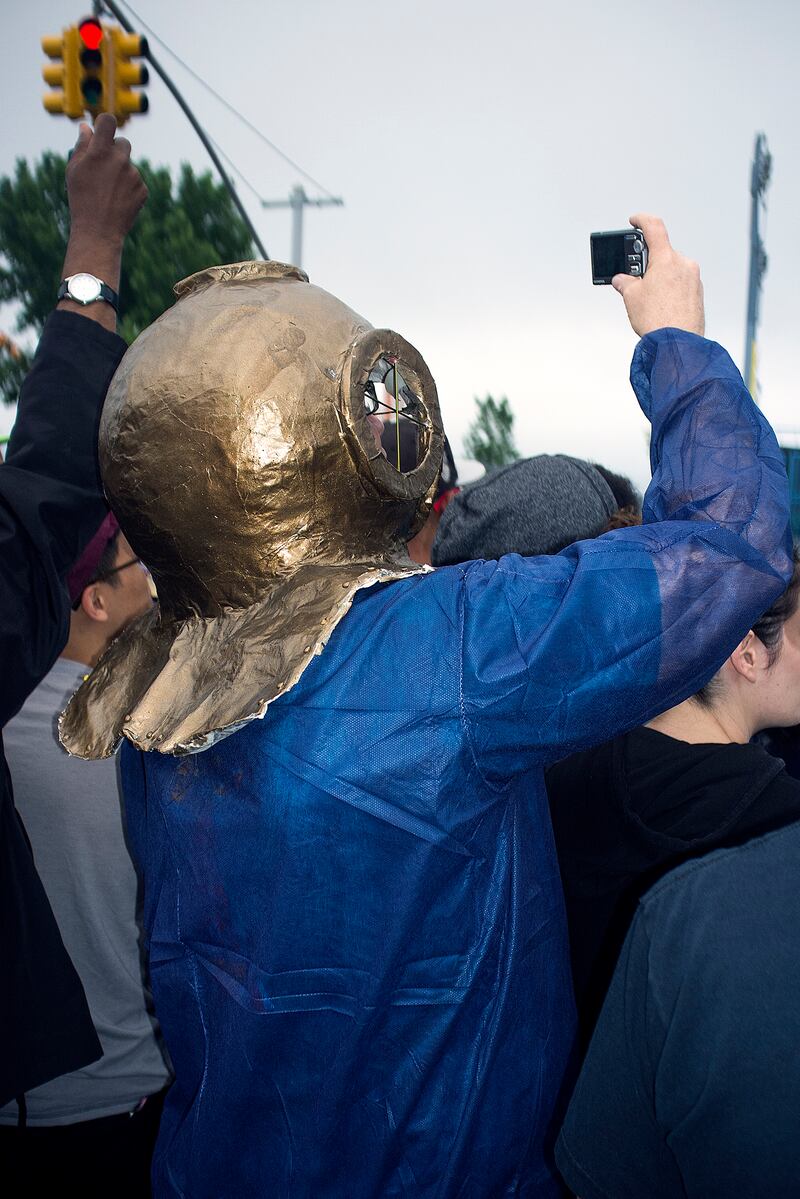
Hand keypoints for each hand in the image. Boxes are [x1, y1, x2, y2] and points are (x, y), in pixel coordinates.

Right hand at [59, 115, 146, 331]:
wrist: (99, 231)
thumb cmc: (81, 199)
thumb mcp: (74, 171)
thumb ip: (82, 146)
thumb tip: (87, 128)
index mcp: (101, 151)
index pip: (109, 121)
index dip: (105, 124)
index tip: (102, 130)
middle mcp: (120, 159)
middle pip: (123, 142)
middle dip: (114, 150)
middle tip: (103, 167)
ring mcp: (134, 175)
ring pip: (129, 165)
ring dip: (121, 172)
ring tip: (108, 191)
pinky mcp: (143, 189)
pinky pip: (137, 181)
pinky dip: (129, 187)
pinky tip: (118, 200)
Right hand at [612, 214, 703, 337]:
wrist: (677, 343)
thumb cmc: (658, 320)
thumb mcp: (632, 298)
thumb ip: (625, 282)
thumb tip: (622, 280)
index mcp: (666, 259)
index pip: (654, 228)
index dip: (642, 220)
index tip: (635, 220)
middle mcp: (683, 264)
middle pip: (662, 253)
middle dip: (647, 263)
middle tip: (635, 277)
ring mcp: (693, 278)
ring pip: (672, 269)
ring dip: (659, 277)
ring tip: (648, 298)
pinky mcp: (697, 292)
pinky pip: (681, 282)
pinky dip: (670, 287)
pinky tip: (661, 304)